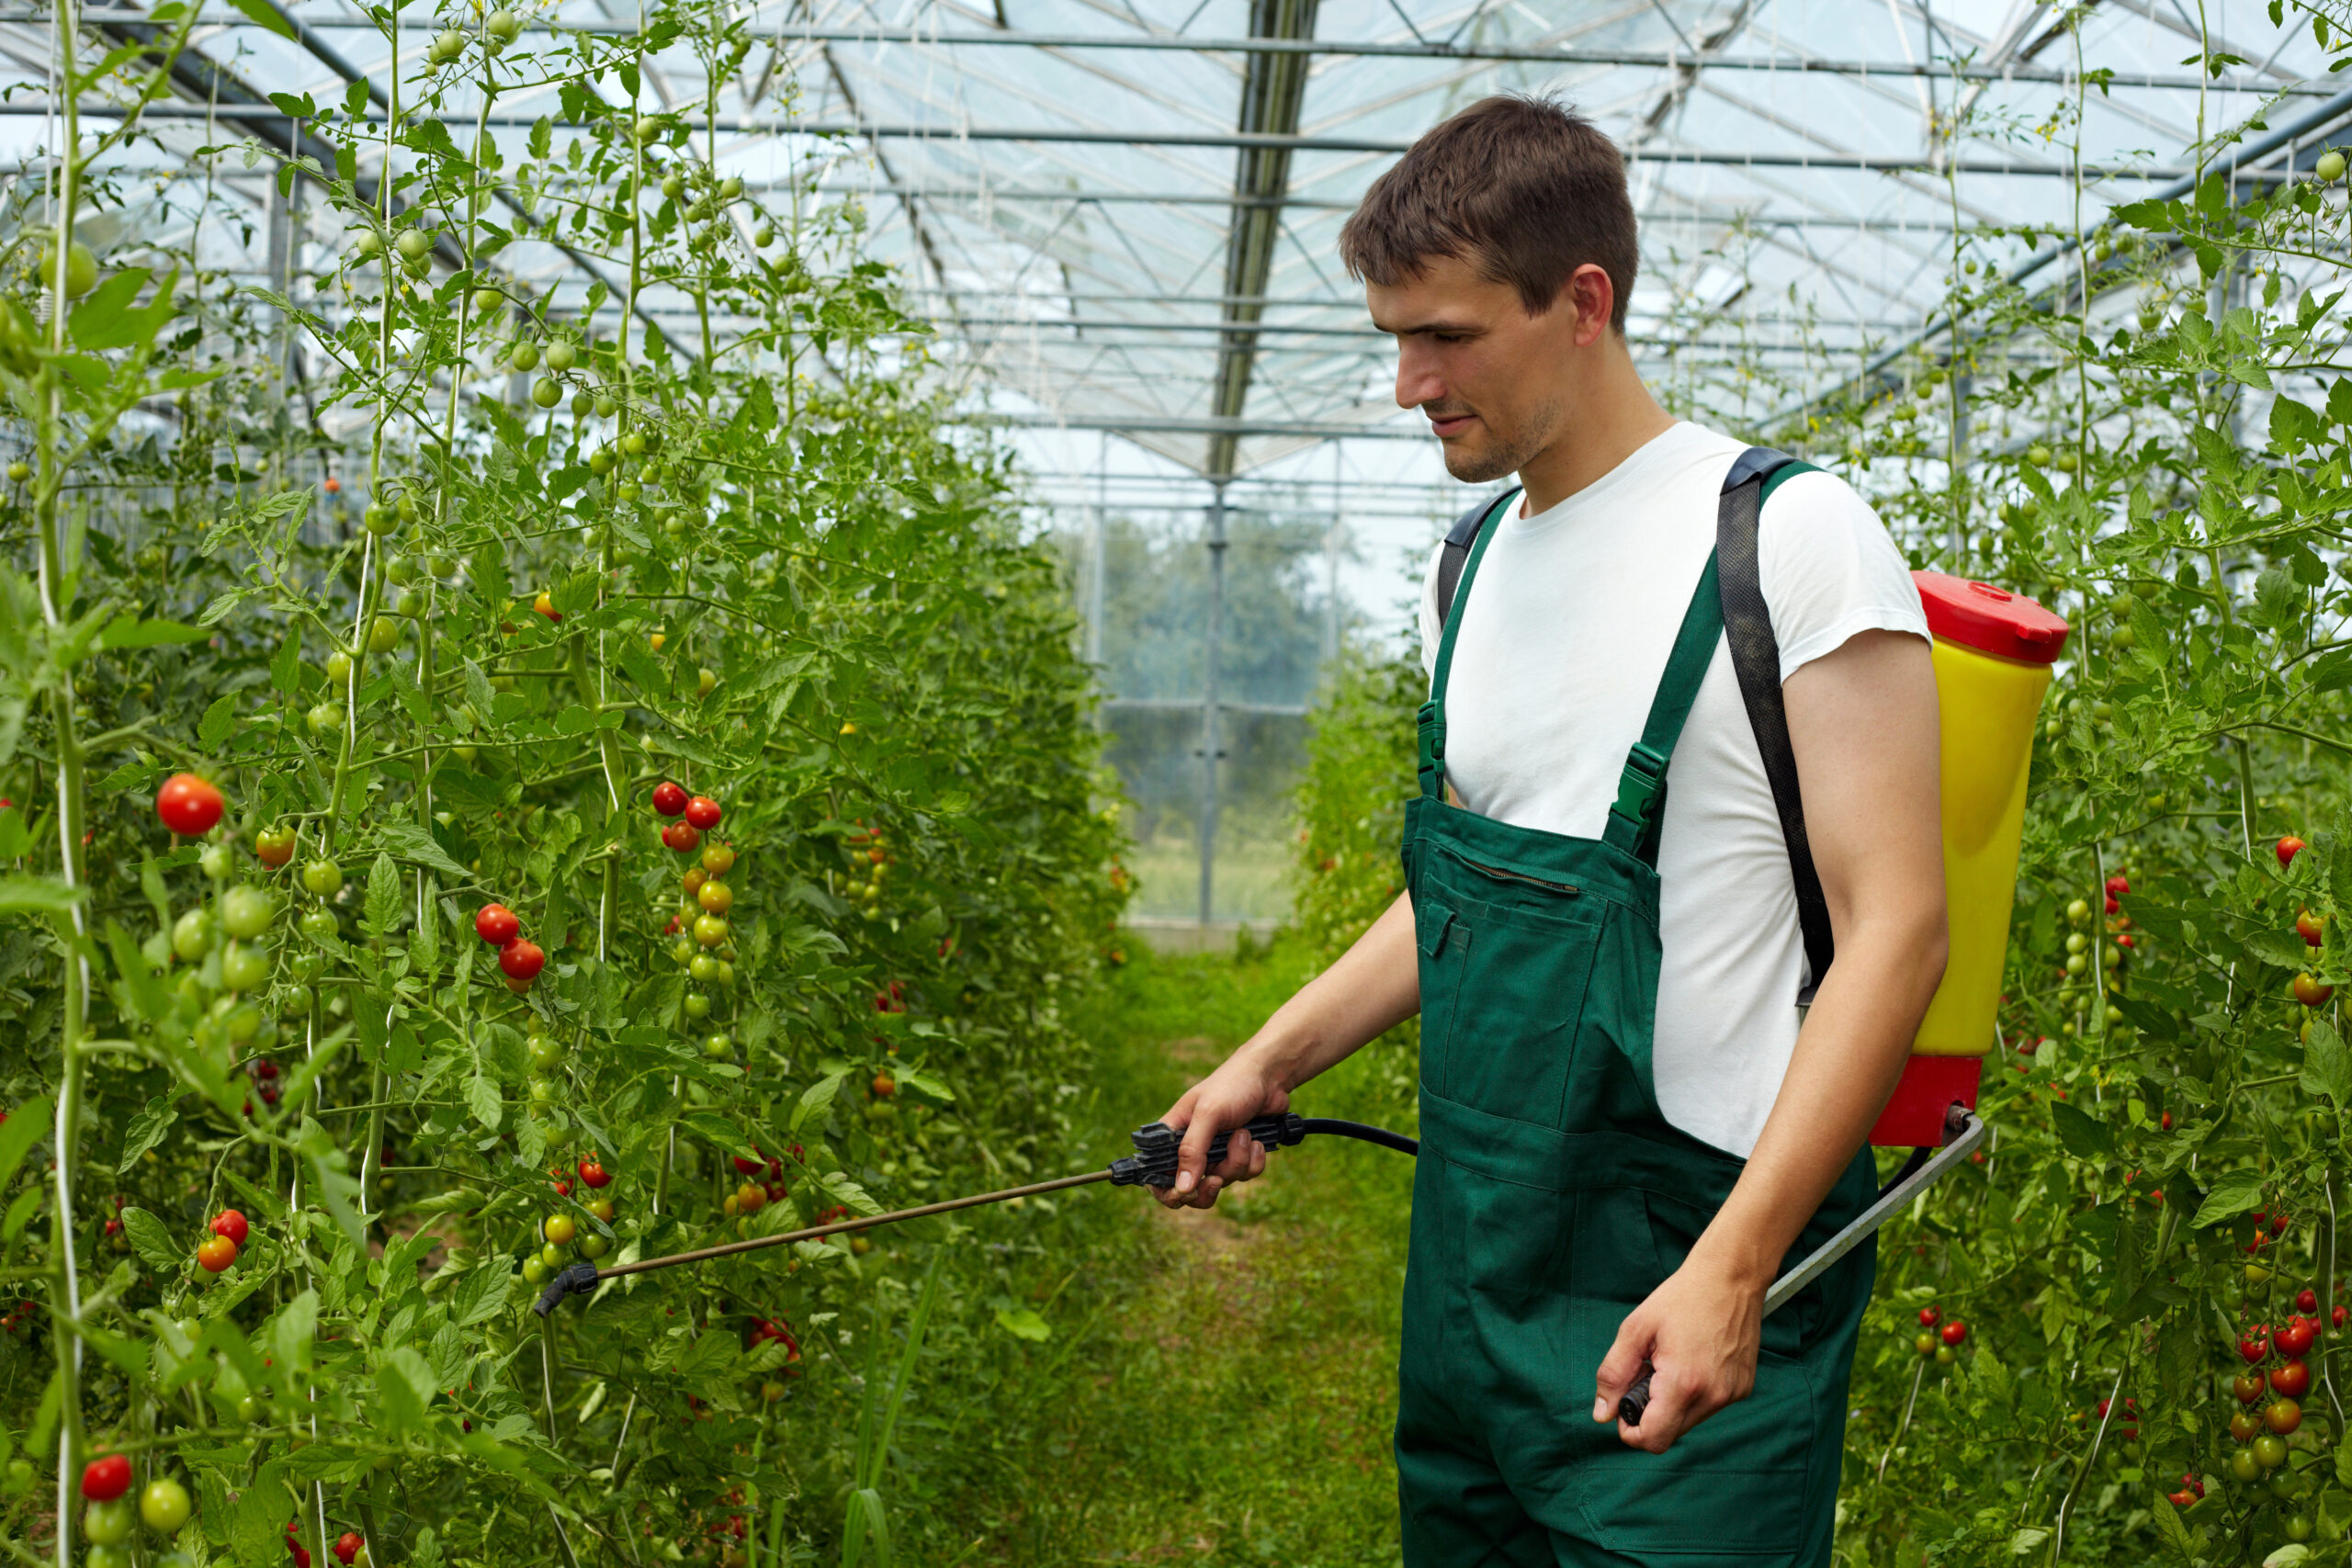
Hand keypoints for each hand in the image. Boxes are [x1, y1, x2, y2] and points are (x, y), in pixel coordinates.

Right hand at [1152, 1051, 1288, 1210]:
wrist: (1269, 1077)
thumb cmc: (1231, 1085)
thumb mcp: (1208, 1115)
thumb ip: (1192, 1151)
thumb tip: (1181, 1189)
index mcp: (1173, 1135)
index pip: (1157, 1174)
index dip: (1168, 1191)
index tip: (1184, 1194)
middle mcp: (1193, 1148)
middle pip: (1192, 1189)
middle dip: (1208, 1187)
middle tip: (1216, 1178)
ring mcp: (1217, 1153)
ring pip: (1223, 1180)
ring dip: (1237, 1161)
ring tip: (1243, 1134)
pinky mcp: (1240, 1154)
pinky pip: (1246, 1174)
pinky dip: (1254, 1160)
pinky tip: (1257, 1140)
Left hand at [1591, 1259, 1765, 1452]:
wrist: (1731, 1277)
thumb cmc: (1682, 1298)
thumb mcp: (1635, 1330)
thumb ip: (1614, 1374)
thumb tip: (1601, 1414)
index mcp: (1683, 1384)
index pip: (1653, 1440)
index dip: (1630, 1431)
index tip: (1624, 1406)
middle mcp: (1713, 1396)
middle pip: (1670, 1434)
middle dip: (1649, 1414)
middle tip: (1647, 1375)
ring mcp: (1732, 1394)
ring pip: (1689, 1421)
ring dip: (1672, 1403)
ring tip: (1671, 1364)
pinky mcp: (1743, 1388)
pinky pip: (1709, 1406)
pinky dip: (1694, 1394)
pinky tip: (1692, 1361)